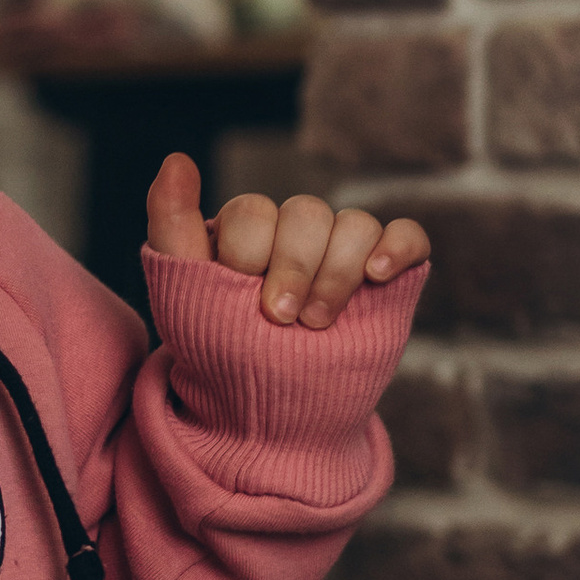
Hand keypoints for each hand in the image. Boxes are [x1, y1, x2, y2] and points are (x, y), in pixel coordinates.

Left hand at [146, 153, 429, 328]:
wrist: (269, 419)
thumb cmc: (221, 355)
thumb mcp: (180, 294)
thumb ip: (171, 224)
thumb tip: (177, 160)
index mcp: (247, 232)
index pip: (254, 211)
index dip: (249, 256)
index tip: (244, 302)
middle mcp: (295, 235)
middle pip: (306, 213)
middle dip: (294, 269)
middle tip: (282, 320)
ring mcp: (342, 254)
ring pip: (354, 224)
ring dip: (337, 273)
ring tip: (319, 323)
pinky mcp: (387, 278)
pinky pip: (408, 236)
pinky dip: (397, 247)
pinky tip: (377, 275)